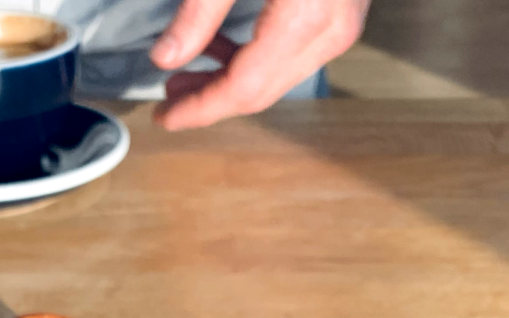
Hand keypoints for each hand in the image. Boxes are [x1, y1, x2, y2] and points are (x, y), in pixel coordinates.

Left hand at [150, 0, 369, 130]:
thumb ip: (199, 10)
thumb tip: (166, 56)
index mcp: (306, 18)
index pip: (244, 88)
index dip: (201, 108)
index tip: (165, 116)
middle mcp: (332, 30)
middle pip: (263, 90)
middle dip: (212, 99)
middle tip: (168, 98)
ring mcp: (343, 22)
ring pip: (278, 76)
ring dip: (231, 78)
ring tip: (186, 74)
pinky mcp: (342, 9)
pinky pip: (294, 51)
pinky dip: (255, 55)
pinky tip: (222, 46)